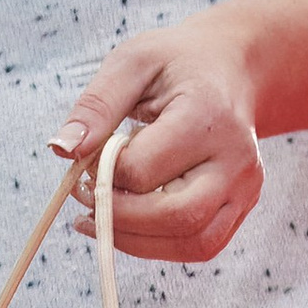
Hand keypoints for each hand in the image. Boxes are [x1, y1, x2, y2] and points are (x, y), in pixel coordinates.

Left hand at [50, 16, 263, 264]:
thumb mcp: (131, 63)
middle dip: (118, 219)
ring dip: (136, 241)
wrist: (231, 69)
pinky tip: (128, 224)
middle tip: (84, 199)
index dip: (103, 174)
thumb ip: (96, 106)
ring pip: (193, 243)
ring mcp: (246, 186)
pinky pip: (201, 245)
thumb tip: (62, 150)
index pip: (143, 171)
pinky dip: (159, 244)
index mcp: (208, 116)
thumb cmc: (176, 63)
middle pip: (177, 217)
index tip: (84, 162)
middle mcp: (237, 158)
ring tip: (99, 218)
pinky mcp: (242, 205)